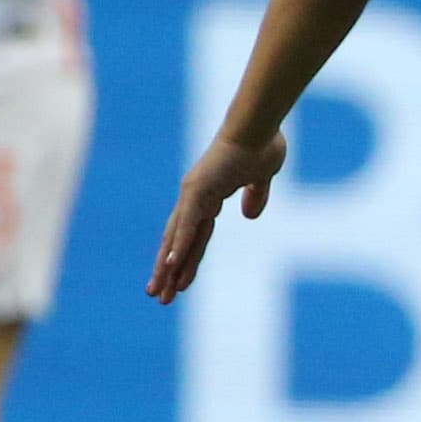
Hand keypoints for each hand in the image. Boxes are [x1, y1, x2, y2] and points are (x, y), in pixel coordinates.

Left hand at [148, 130, 288, 300]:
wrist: (257, 124)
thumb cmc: (262, 142)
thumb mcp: (262, 177)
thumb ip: (256, 195)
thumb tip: (250, 215)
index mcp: (208, 196)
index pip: (195, 235)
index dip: (187, 258)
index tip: (180, 281)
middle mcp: (195, 198)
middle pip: (178, 242)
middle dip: (168, 271)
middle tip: (158, 297)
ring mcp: (193, 194)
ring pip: (177, 239)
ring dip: (168, 268)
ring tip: (159, 293)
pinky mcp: (198, 191)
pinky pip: (188, 226)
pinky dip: (178, 247)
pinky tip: (170, 267)